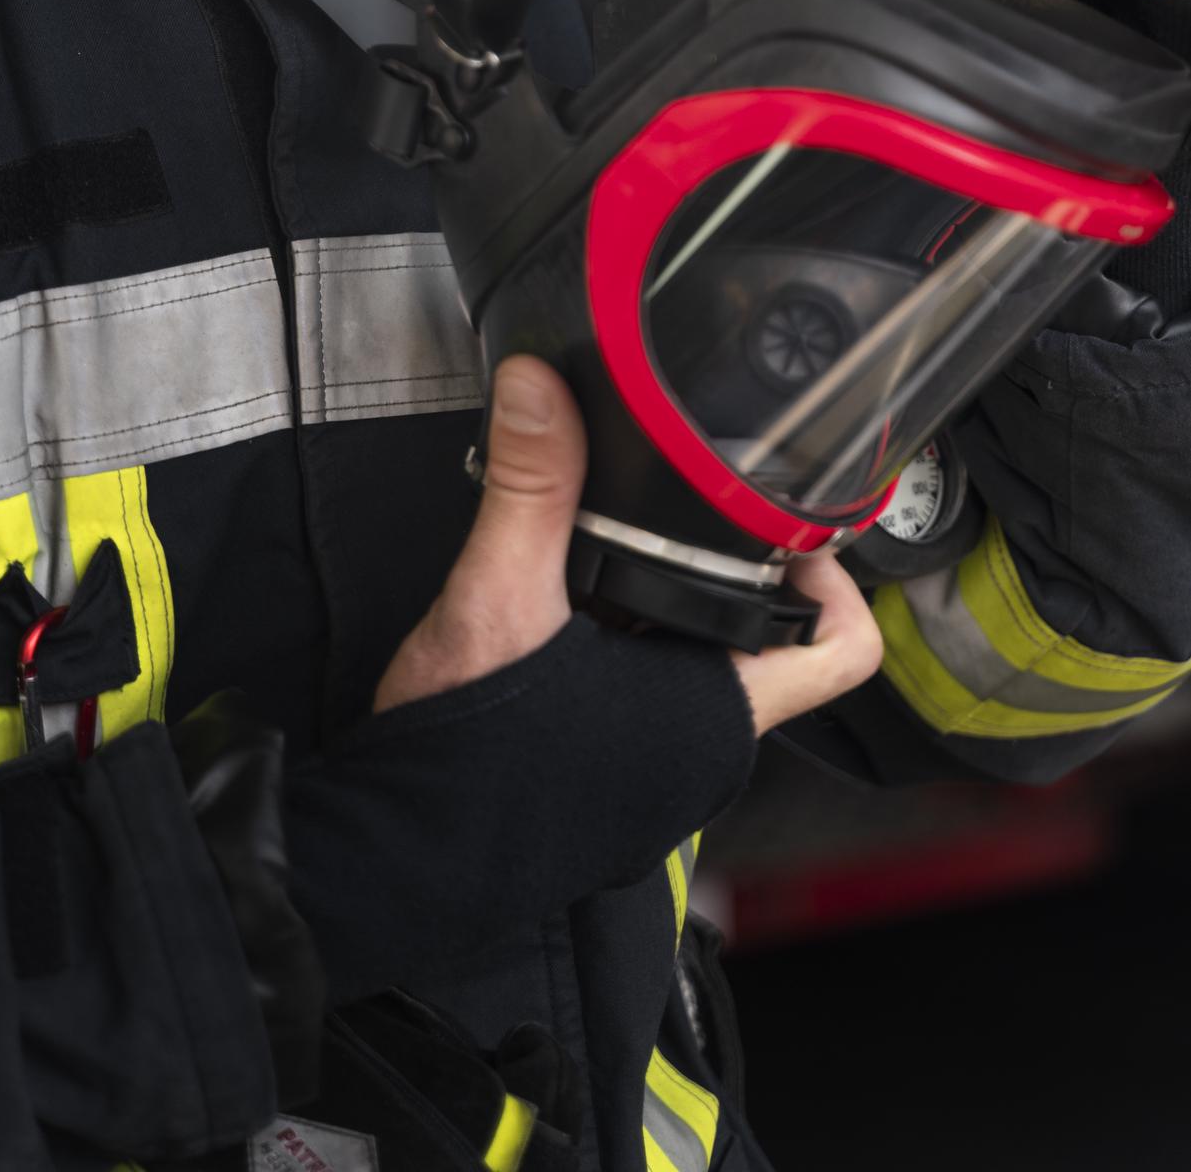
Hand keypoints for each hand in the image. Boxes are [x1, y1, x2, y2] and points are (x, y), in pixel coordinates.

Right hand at [374, 357, 883, 733]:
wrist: (401, 852)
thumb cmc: (466, 762)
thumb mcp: (499, 598)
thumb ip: (530, 486)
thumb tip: (540, 388)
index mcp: (714, 710)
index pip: (840, 649)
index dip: (833, 576)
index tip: (786, 519)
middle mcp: (704, 747)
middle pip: (765, 638)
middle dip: (731, 565)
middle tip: (687, 501)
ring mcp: (660, 767)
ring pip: (701, 662)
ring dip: (670, 599)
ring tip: (619, 537)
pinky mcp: (613, 769)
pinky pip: (648, 688)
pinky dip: (625, 635)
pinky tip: (568, 597)